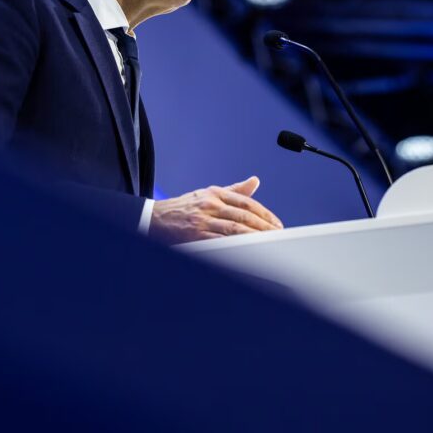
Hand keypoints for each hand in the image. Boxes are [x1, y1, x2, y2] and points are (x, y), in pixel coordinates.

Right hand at [149, 176, 283, 243]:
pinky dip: (235, 246)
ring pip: (234, 228)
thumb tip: (255, 181)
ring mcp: (203, 219)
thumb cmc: (184, 207)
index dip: (264, 214)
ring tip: (269, 243)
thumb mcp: (208, 193)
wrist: (154, 218)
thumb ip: (234, 190)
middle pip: (243, 215)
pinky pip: (219, 241)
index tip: (277, 224)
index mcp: (215, 193)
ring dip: (254, 237)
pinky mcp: (195, 235)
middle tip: (278, 234)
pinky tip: (247, 251)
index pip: (246, 202)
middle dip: (264, 226)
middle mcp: (210, 204)